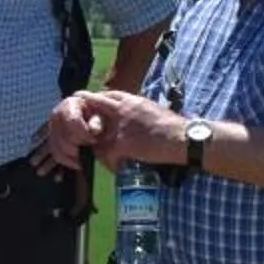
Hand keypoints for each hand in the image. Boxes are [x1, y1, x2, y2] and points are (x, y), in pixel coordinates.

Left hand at [43, 90, 177, 170]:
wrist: (183, 138)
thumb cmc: (174, 126)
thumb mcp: (152, 110)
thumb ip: (136, 111)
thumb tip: (131, 117)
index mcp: (130, 100)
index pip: (104, 95)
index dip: (95, 104)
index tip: (91, 112)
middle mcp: (121, 109)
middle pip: (91, 107)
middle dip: (84, 118)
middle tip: (81, 131)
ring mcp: (119, 125)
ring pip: (94, 134)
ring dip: (97, 146)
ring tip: (106, 156)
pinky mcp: (121, 143)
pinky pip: (105, 154)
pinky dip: (110, 163)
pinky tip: (117, 167)